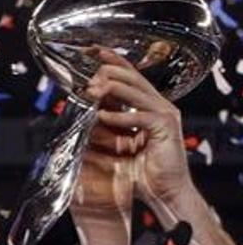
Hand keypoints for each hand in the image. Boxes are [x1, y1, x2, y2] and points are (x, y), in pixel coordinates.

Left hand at [83, 47, 193, 210]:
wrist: (163, 193)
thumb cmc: (140, 172)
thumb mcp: (115, 146)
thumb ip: (102, 129)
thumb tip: (79, 115)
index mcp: (147, 106)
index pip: (129, 76)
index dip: (111, 61)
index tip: (92, 51)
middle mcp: (158, 105)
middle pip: (132, 77)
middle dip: (107, 74)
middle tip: (87, 82)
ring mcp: (164, 114)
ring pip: (136, 91)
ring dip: (111, 89)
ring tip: (91, 91)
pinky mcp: (166, 127)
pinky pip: (140, 116)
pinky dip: (120, 116)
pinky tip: (101, 116)